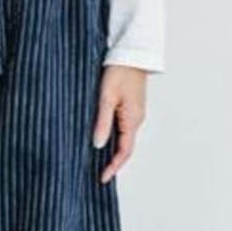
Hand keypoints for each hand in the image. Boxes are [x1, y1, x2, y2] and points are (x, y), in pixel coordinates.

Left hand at [92, 65, 147, 184]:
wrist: (132, 51)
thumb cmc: (119, 70)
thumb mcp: (106, 97)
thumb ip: (102, 122)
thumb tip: (97, 145)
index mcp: (132, 120)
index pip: (124, 152)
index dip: (113, 167)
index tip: (102, 179)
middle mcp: (136, 119)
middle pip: (124, 148)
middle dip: (111, 162)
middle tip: (96, 173)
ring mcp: (133, 113)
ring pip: (122, 138)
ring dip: (111, 151)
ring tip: (95, 161)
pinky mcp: (129, 106)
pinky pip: (121, 128)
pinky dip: (112, 138)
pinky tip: (101, 140)